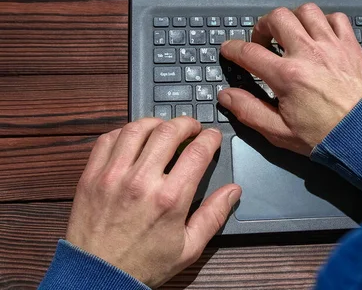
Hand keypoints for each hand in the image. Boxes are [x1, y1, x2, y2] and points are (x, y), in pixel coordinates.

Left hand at [66, 117, 240, 287]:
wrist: (96, 277)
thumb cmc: (143, 265)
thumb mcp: (189, 248)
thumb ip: (214, 216)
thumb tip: (233, 191)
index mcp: (170, 200)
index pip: (197, 152)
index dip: (210, 138)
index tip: (212, 136)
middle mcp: (141, 182)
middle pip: (169, 131)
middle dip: (186, 123)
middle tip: (192, 128)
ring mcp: (113, 176)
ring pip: (137, 129)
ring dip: (156, 123)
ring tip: (164, 129)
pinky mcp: (92, 176)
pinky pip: (108, 139)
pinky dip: (125, 132)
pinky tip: (135, 138)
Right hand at [219, 3, 361, 155]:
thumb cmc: (325, 136)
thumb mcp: (279, 131)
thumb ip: (249, 110)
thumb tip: (227, 95)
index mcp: (287, 76)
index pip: (249, 52)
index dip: (232, 48)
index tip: (229, 49)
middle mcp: (308, 54)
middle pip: (276, 18)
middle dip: (263, 26)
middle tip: (262, 42)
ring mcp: (331, 46)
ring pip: (306, 11)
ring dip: (293, 19)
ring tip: (290, 34)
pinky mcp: (350, 46)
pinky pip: (336, 18)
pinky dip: (325, 21)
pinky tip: (319, 35)